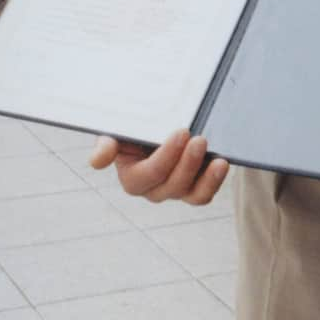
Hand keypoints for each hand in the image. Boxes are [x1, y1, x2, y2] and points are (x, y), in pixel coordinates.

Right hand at [89, 127, 228, 205]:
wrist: (162, 124)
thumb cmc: (138, 127)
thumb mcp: (120, 130)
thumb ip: (108, 142)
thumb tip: (97, 161)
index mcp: (132, 177)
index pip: (148, 174)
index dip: (166, 157)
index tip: (182, 131)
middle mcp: (153, 190)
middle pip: (172, 185)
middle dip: (188, 162)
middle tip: (200, 139)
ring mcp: (176, 191)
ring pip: (192, 194)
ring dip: (207, 179)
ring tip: (219, 160)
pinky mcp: (195, 189)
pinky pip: (204, 195)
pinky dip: (215, 182)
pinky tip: (222, 164)